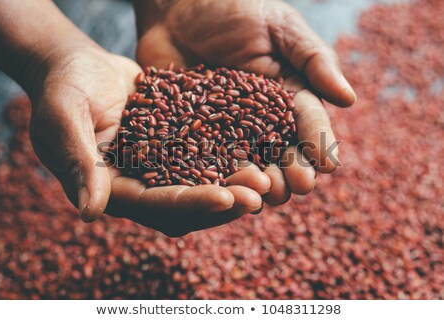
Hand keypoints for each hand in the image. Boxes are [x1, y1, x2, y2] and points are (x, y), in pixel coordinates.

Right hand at [29, 46, 268, 236]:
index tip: (227, 198)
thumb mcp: (64, 117)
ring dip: (234, 186)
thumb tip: (90, 212)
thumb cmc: (63, 87)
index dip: (191, 203)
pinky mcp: (173, 149)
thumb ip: (78, 161)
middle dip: (223, 202)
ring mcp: (158, 169)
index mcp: (111, 189)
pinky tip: (258, 153)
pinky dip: (229, 160)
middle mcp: (138, 186)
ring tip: (267, 178)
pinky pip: (205, 159)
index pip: (155, 204)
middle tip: (260, 194)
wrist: (78, 66)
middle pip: (186, 204)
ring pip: (201, 186)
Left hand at [135, 0, 354, 205]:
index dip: (319, 143)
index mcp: (288, 95)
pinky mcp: (196, 134)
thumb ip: (313, 59)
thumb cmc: (234, 8)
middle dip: (292, 170)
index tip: (328, 165)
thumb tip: (348, 99)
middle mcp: (262, 119)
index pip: (308, 123)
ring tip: (266, 197)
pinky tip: (224, 191)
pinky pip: (208, 159)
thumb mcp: (279, 26)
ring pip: (248, 162)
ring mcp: (228, 129)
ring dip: (259, 182)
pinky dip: (217, 176)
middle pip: (281, 150)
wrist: (178, 9)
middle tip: (297, 188)